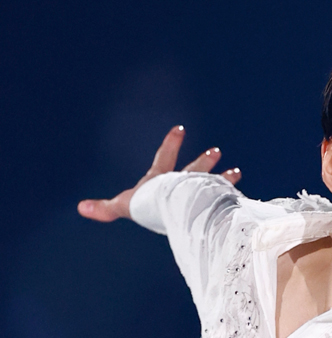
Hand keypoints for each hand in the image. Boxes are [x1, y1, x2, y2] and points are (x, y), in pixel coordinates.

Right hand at [77, 125, 242, 221]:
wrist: (176, 208)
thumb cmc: (149, 205)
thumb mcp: (125, 206)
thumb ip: (106, 209)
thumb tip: (81, 208)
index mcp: (163, 181)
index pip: (166, 158)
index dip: (171, 143)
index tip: (180, 128)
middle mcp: (184, 185)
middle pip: (196, 170)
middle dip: (205, 161)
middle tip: (218, 151)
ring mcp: (200, 194)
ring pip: (215, 184)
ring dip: (225, 178)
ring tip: (238, 172)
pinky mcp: (213, 205)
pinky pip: (226, 200)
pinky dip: (234, 198)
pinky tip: (245, 198)